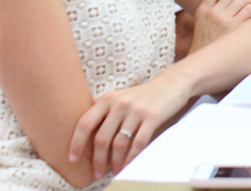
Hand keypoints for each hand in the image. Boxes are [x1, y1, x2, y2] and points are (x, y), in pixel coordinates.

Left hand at [68, 71, 191, 178]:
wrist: (172, 83)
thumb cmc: (143, 94)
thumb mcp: (120, 96)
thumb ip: (103, 109)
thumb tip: (82, 129)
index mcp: (107, 99)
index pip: (85, 123)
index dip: (76, 143)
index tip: (73, 159)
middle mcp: (120, 104)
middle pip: (102, 138)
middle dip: (97, 160)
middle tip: (97, 173)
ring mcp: (137, 110)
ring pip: (119, 143)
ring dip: (115, 162)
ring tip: (115, 171)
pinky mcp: (153, 117)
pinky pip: (138, 142)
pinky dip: (131, 157)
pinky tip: (128, 164)